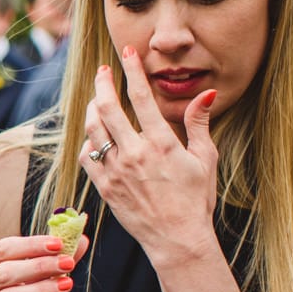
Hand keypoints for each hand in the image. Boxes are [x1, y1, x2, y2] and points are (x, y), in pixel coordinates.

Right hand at [0, 233, 84, 291]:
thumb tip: (82, 240)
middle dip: (39, 267)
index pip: (2, 249)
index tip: (59, 244)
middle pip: (3, 273)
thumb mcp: (32, 275)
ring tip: (66, 284)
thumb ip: (52, 257)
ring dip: (41, 289)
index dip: (31, 245)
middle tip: (67, 263)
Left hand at [80, 53, 218, 263]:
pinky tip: (95, 137)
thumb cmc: (195, 199)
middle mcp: (134, 154)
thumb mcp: (204, 159)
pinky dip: (88, 142)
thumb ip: (199, 124)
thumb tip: (205, 94)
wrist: (177, 239)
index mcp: (161, 143)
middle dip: (102, 84)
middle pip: (107, 108)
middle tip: (102, 71)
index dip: (131, 70)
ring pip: (92, 130)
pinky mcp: (104, 187)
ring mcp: (116, 171)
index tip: (126, 52)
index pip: (140, 96)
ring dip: (91, 110)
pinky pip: (87, 157)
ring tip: (96, 100)